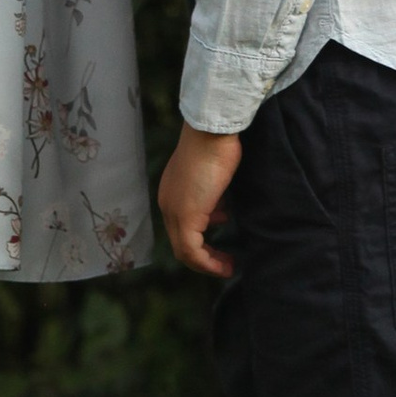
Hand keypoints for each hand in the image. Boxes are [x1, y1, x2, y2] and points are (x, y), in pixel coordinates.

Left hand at [157, 124, 241, 276]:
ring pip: (185, 251)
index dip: (201, 240)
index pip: (181, 227)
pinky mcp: (186, 217)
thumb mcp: (213, 175)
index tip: (221, 242)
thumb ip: (211, 195)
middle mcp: (168, 205)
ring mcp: (175, 212)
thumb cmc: (216, 145)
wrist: (211, 131)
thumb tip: (220, 211)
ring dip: (207, 263)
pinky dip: (209, 263)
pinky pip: (192, 252)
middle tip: (225, 262)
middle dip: (204, 256)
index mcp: (172, 193)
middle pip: (181, 243)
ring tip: (227, 265)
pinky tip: (226, 263)